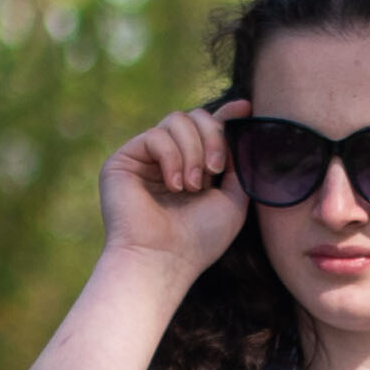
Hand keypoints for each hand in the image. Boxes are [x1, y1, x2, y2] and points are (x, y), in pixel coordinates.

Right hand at [98, 99, 251, 278]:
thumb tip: (241, 130)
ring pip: (177, 120)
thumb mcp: (233, 201)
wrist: (163, 260)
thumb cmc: (199, 240)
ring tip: (192, 187)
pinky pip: (156, 135)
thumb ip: (239, 166)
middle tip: (216, 171)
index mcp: (192, 170)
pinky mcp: (124, 160)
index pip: (206, 131)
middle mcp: (168, 161)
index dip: (225, 116)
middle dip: (213, 137)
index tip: (245, 108)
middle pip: (195, 117)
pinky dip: (172, 157)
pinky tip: (173, 186)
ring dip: (193, 151)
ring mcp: (145, 159)